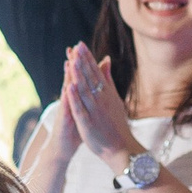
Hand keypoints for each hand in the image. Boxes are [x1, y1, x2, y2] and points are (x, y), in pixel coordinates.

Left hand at [61, 43, 139, 169]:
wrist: (122, 148)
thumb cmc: (116, 124)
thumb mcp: (113, 98)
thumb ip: (108, 80)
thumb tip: (106, 60)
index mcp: (106, 93)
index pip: (96, 72)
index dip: (88, 58)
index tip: (81, 44)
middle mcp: (102, 100)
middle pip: (91, 78)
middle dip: (83, 62)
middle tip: (77, 46)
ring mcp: (95, 111)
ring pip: (85, 90)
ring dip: (79, 75)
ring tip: (73, 61)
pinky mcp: (88, 123)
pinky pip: (81, 109)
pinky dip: (75, 98)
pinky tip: (69, 87)